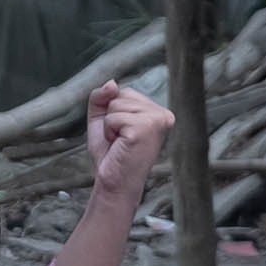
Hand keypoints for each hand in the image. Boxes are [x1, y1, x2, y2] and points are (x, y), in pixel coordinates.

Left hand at [83, 82, 171, 213]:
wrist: (114, 182)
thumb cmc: (111, 154)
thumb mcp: (102, 119)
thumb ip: (102, 97)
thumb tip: (112, 83)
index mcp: (158, 112)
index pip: (125, 92)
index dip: (112, 112)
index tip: (121, 133)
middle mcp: (162, 114)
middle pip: (120, 95)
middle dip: (111, 117)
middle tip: (120, 140)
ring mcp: (156, 120)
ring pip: (115, 105)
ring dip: (109, 126)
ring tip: (121, 142)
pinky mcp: (145, 128)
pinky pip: (113, 117)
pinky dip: (109, 131)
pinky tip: (120, 145)